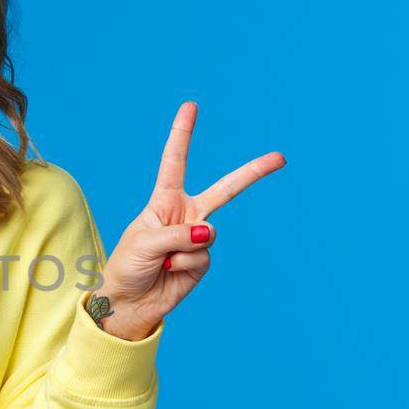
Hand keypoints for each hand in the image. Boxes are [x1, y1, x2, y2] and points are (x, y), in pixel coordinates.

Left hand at [87, 101, 285, 338]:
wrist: (129, 302)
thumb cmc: (128, 266)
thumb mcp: (144, 242)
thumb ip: (178, 233)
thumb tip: (208, 233)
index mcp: (164, 200)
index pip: (175, 161)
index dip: (183, 133)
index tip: (191, 106)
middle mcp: (185, 215)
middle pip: (225, 189)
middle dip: (253, 173)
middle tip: (281, 157)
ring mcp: (197, 238)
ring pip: (207, 233)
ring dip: (181, 248)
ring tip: (162, 260)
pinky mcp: (202, 262)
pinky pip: (202, 257)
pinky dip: (185, 264)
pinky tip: (171, 271)